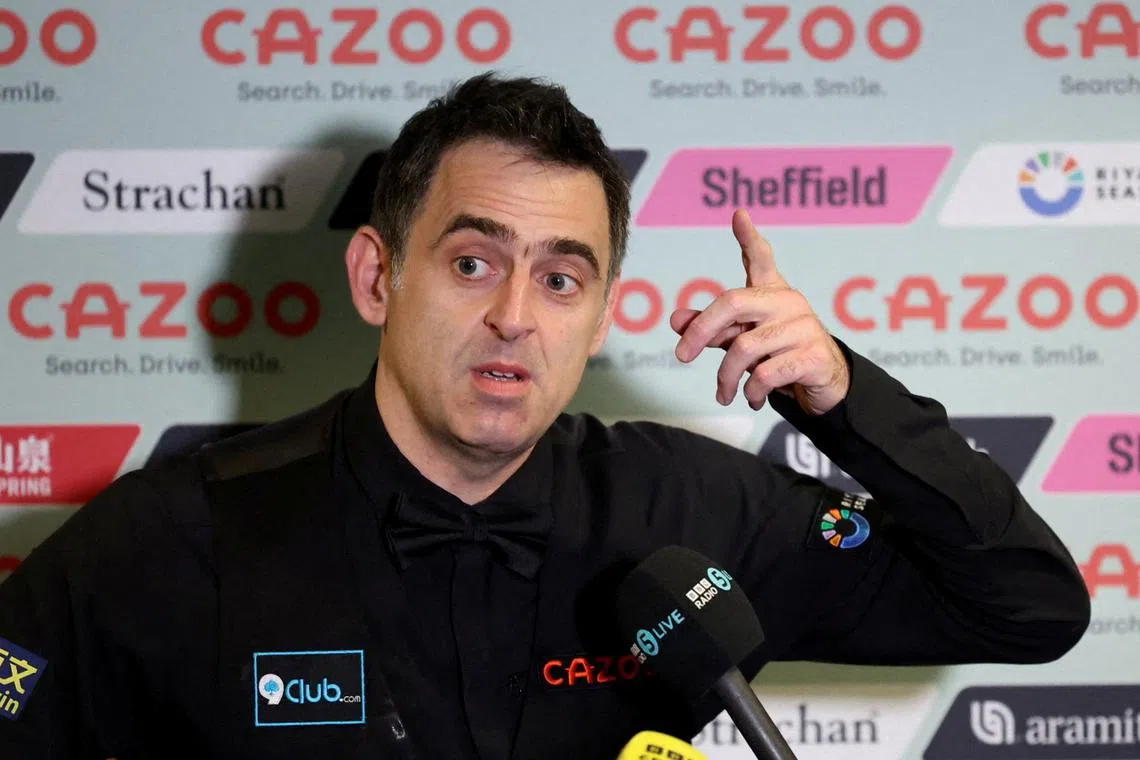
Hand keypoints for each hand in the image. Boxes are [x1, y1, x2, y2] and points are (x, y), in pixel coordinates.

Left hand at [670, 209, 849, 415]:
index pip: (760, 259)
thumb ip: (710, 328)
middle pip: (732, 303)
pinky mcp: (814, 356)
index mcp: (771, 293)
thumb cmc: (778, 352)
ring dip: (726, 377)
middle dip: (700, 330)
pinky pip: (766, 374)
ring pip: (744, 349)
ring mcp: (804, 327)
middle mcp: (788, 302)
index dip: (749, 237)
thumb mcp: (741, 338)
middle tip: (681, 356)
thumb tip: (675, 320)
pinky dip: (751, 392)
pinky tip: (751, 400)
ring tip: (723, 394)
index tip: (738, 215)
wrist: (824, 383)